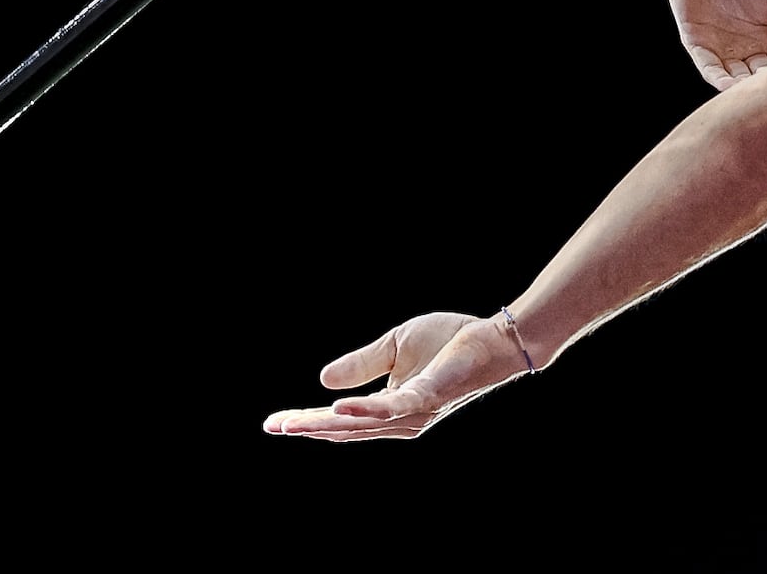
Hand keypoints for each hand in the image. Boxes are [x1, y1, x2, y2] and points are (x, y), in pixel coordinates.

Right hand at [263, 311, 529, 441]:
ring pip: (362, 425)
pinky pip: (393, 407)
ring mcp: (414, 411)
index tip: (274, 423)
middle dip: (307, 429)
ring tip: (293, 424)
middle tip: (273, 427)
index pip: (340, 420)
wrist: (492, 337)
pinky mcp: (429, 396)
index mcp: (390, 410)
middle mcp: (400, 420)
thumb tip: (321, 382)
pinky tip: (338, 407)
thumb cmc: (449, 342)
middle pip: (345, 430)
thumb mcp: (394, 348)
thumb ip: (361, 365)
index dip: (307, 421)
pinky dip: (364, 410)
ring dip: (325, 424)